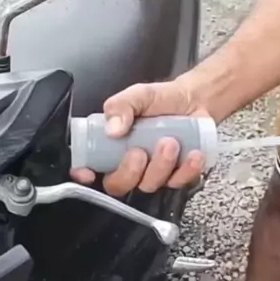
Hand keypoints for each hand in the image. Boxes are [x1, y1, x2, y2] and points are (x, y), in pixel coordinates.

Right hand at [70, 80, 209, 196]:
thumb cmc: (161, 99)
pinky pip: (179, 183)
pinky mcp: (178, 177)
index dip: (83, 175)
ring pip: (149, 185)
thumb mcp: (138, 95)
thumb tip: (112, 129)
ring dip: (160, 166)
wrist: (196, 99)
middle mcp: (130, 164)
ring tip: (171, 141)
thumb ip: (120, 106)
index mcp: (112, 146)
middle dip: (129, 172)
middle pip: (118, 185)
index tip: (88, 173)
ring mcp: (154, 174)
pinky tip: (193, 154)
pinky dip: (186, 170)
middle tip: (141, 152)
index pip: (90, 166)